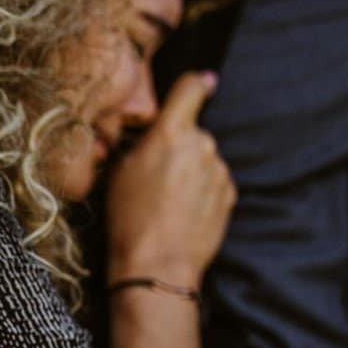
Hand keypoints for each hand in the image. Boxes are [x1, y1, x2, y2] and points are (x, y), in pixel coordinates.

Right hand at [105, 71, 236, 285]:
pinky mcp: (230, 194)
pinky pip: (213, 183)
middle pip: (192, 133)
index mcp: (170, 133)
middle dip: (177, 147)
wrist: (157, 263)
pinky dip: (201, 192)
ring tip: (166, 202)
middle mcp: (201, 145)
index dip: (195, 84)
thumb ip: (140, 145)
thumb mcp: (118, 173)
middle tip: (153, 177)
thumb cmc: (129, 219)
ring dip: (189, 172)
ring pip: (203, 160)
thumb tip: (151, 136)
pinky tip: (181, 213)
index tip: (201, 83)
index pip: (190, 89)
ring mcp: (218, 170)